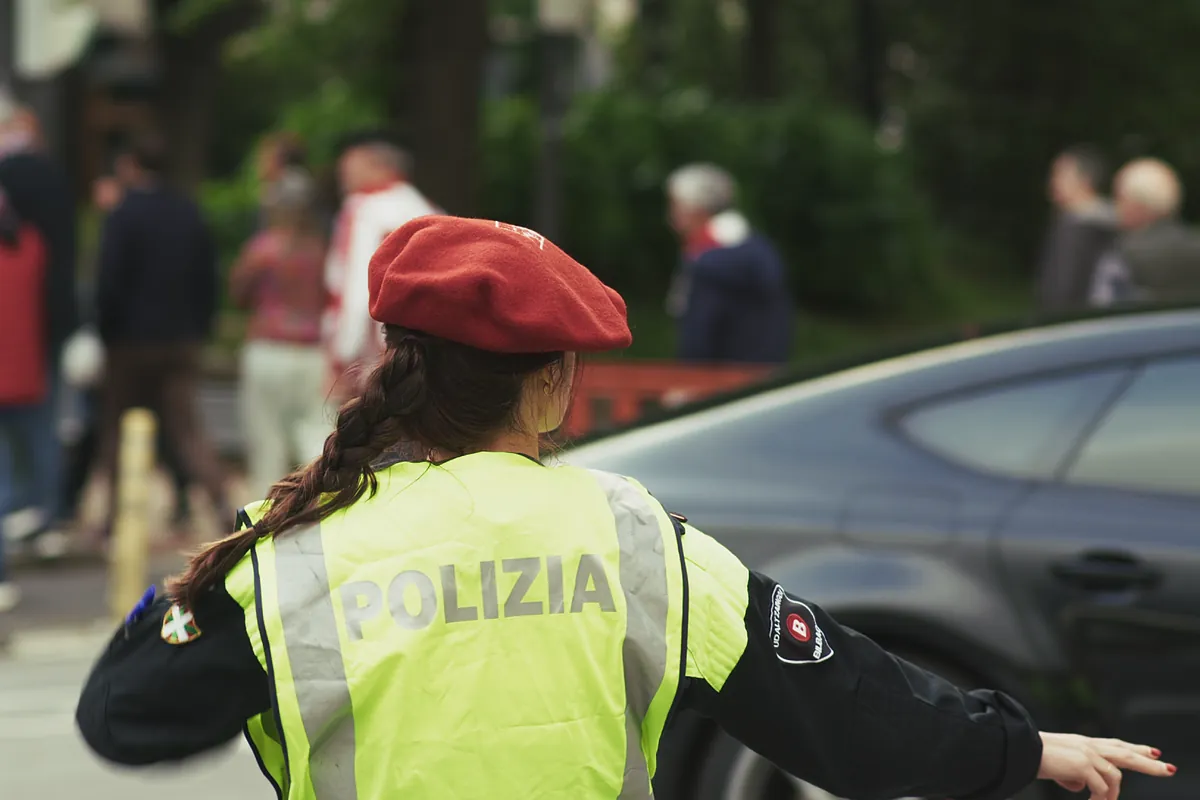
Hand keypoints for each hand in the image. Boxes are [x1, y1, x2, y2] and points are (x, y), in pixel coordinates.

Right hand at [1037, 732, 1174, 799]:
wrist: (1021, 750)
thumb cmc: (1033, 756)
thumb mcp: (1058, 765)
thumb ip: (1073, 773)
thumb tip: (1080, 785)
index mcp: (1082, 743)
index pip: (1115, 744)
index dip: (1135, 748)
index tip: (1152, 752)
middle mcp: (1088, 746)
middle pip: (1126, 754)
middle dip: (1149, 764)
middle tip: (1168, 769)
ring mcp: (1088, 754)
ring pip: (1115, 776)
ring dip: (1111, 795)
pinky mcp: (1084, 765)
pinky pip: (1100, 788)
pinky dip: (1099, 798)